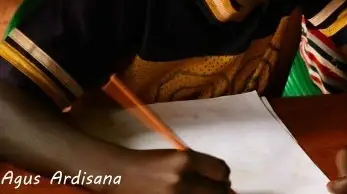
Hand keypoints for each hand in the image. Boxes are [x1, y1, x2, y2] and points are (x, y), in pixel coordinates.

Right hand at [105, 148, 232, 193]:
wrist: (119, 174)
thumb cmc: (150, 164)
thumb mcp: (177, 158)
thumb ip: (199, 166)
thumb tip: (223, 180)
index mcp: (186, 160)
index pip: (221, 171)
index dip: (224, 177)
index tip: (221, 180)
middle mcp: (183, 180)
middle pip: (219, 191)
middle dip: (220, 191)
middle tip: (216, 190)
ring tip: (201, 193)